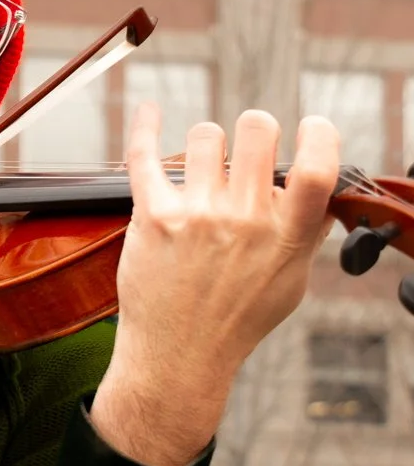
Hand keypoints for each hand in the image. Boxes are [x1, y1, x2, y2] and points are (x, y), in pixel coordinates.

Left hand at [89, 104, 339, 465]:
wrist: (179, 356)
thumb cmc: (235, 318)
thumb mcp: (289, 284)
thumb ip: (306, 234)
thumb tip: (322, 192)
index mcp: (286, 238)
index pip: (317, 170)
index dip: (320, 135)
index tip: (313, 126)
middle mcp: (244, 222)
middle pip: (257, 129)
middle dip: (255, 130)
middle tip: (246, 152)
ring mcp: (197, 217)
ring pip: (205, 135)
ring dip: (206, 146)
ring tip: (203, 171)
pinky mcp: (153, 216)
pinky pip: (144, 154)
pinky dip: (144, 125)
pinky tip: (148, 109)